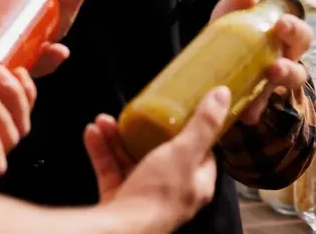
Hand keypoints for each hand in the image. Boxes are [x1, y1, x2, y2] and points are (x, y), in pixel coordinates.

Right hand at [83, 88, 229, 228]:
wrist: (120, 229)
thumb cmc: (157, 196)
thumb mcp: (185, 152)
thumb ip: (203, 125)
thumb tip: (223, 95)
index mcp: (196, 183)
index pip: (202, 152)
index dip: (195, 130)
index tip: (184, 109)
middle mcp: (171, 192)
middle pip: (161, 153)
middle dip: (144, 129)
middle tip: (138, 111)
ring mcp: (143, 196)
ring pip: (131, 160)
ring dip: (117, 137)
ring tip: (106, 119)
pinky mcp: (119, 199)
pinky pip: (110, 170)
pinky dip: (101, 151)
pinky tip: (93, 132)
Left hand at [210, 0, 312, 124]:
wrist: (216, 51)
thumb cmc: (234, 26)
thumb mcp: (233, 9)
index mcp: (284, 40)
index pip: (301, 35)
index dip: (295, 30)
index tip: (281, 24)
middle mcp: (285, 62)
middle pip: (301, 68)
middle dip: (291, 66)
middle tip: (276, 65)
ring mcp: (272, 83)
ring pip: (287, 89)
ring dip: (279, 86)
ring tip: (267, 82)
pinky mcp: (257, 99)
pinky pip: (260, 107)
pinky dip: (254, 109)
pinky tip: (246, 114)